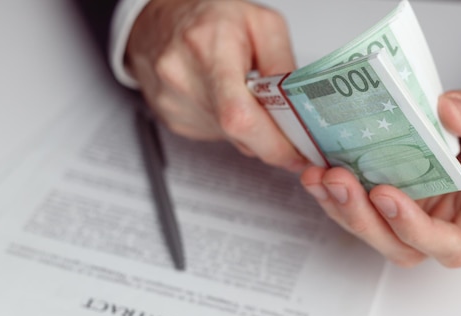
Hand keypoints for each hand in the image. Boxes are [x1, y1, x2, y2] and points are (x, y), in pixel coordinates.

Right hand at [126, 0, 307, 171]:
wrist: (161, 22)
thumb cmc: (210, 18)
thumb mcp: (261, 24)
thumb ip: (282, 65)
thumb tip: (299, 107)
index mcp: (208, 47)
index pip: (240, 117)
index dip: (273, 143)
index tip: (296, 152)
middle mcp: (183, 77)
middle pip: (237, 133)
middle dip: (270, 138)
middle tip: (287, 127)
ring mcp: (173, 102)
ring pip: (230, 138)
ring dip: (250, 127)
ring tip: (246, 94)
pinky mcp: (172, 119)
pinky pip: (215, 135)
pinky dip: (230, 125)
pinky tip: (225, 98)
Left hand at [300, 86, 460, 266]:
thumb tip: (448, 110)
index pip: (451, 245)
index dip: (415, 231)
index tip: (387, 196)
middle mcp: (444, 225)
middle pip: (399, 246)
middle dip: (363, 218)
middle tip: (337, 179)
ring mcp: (416, 215)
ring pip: (374, 230)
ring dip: (340, 207)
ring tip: (317, 175)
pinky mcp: (396, 199)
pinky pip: (363, 206)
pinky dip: (336, 193)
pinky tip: (317, 169)